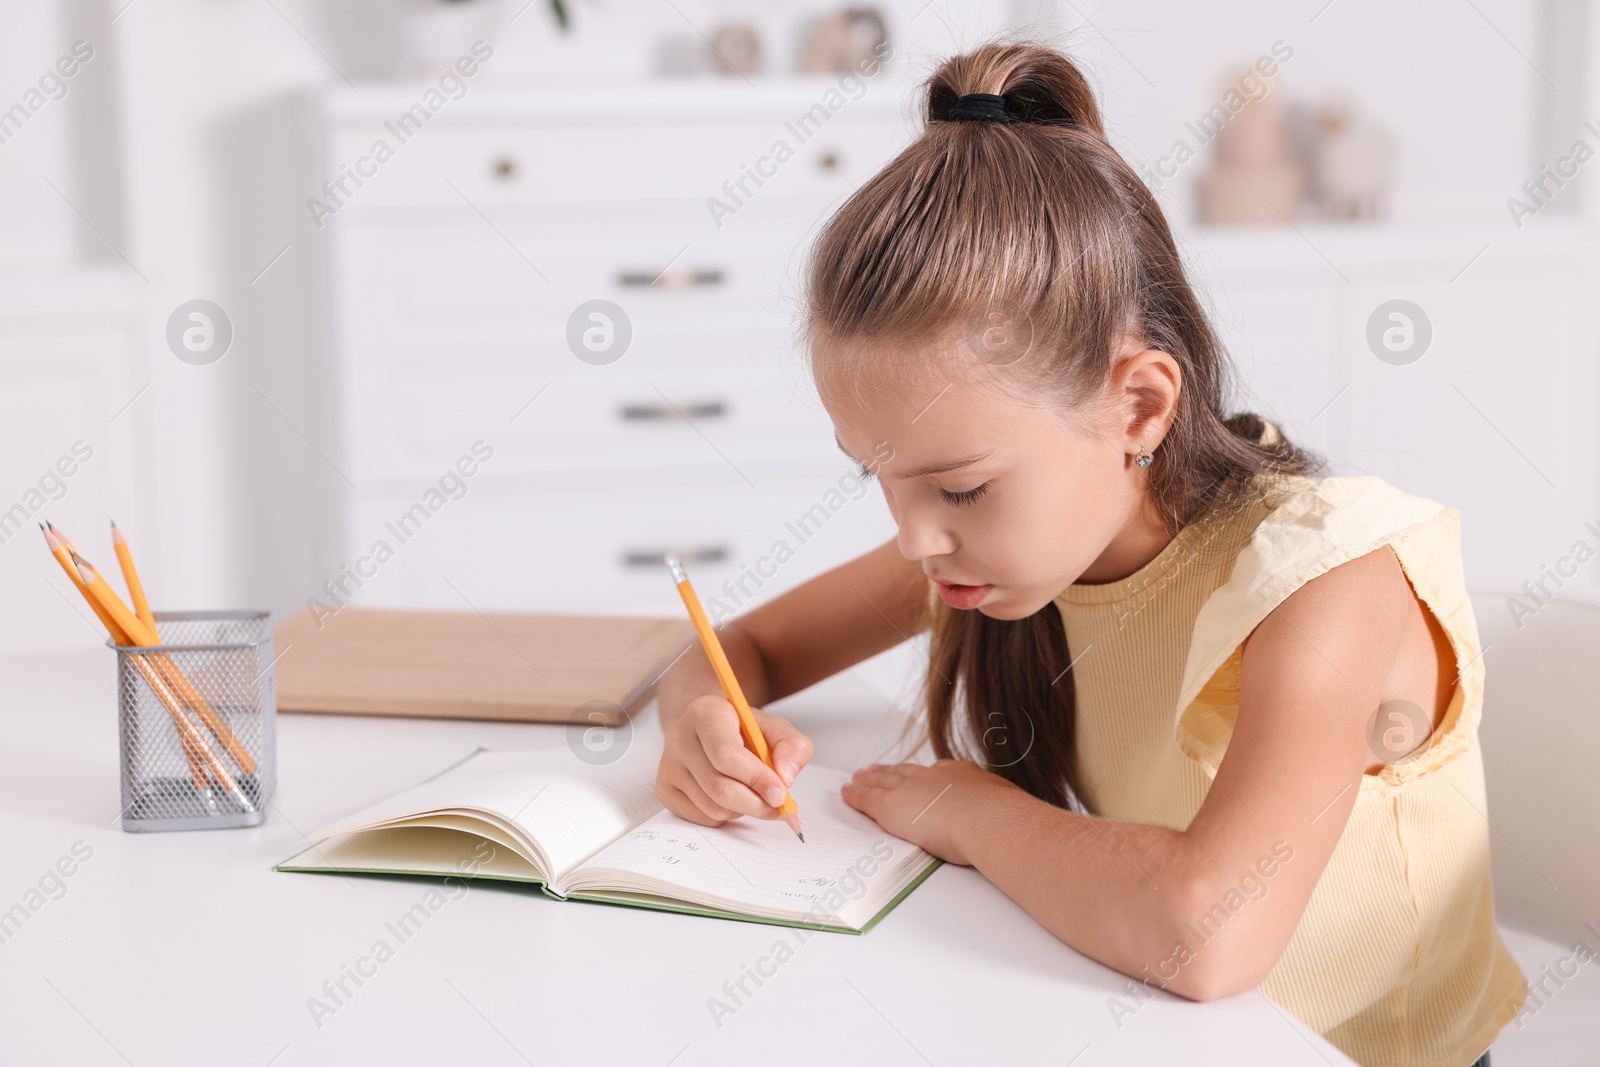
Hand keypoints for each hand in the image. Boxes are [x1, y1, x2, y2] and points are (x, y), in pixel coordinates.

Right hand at [657, 693, 812, 826]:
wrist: (708, 729)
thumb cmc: (742, 729)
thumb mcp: (774, 728)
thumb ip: (792, 746)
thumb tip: (786, 776)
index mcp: (705, 713)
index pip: (726, 754)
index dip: (756, 778)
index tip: (781, 793)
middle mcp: (679, 738)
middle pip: (719, 787)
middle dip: (756, 803)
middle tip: (778, 807)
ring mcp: (668, 766)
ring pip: (712, 807)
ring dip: (742, 810)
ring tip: (752, 794)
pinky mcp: (664, 789)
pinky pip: (701, 818)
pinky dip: (726, 816)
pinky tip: (732, 798)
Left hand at [841, 758, 1024, 865]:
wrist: (988, 820)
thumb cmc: (1003, 821)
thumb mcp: (1006, 810)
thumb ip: (1003, 813)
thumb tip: (1016, 823)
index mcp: (962, 776)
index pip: (936, 773)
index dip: (921, 774)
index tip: (915, 773)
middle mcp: (933, 777)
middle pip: (904, 771)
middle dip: (888, 772)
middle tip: (875, 770)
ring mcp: (910, 789)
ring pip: (881, 782)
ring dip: (868, 781)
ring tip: (857, 779)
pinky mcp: (890, 805)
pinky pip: (866, 798)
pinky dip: (855, 795)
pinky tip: (847, 793)